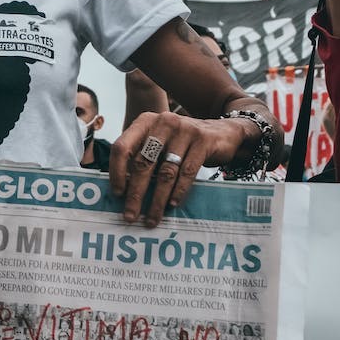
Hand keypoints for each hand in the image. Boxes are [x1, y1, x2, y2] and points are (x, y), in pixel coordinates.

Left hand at [110, 111, 246, 226]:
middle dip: (135, 193)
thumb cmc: (182, 143)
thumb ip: (142, 157)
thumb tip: (121, 190)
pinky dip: (178, 191)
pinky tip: (172, 205)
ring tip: (152, 218)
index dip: (116, 172)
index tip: (117, 194)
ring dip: (157, 200)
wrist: (222, 133)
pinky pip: (187, 172)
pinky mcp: (203, 141)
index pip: (122, 147)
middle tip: (130, 215)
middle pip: (143, 163)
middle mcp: (163, 122)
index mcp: (145, 122)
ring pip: (165, 172)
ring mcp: (184, 130)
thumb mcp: (160, 142)